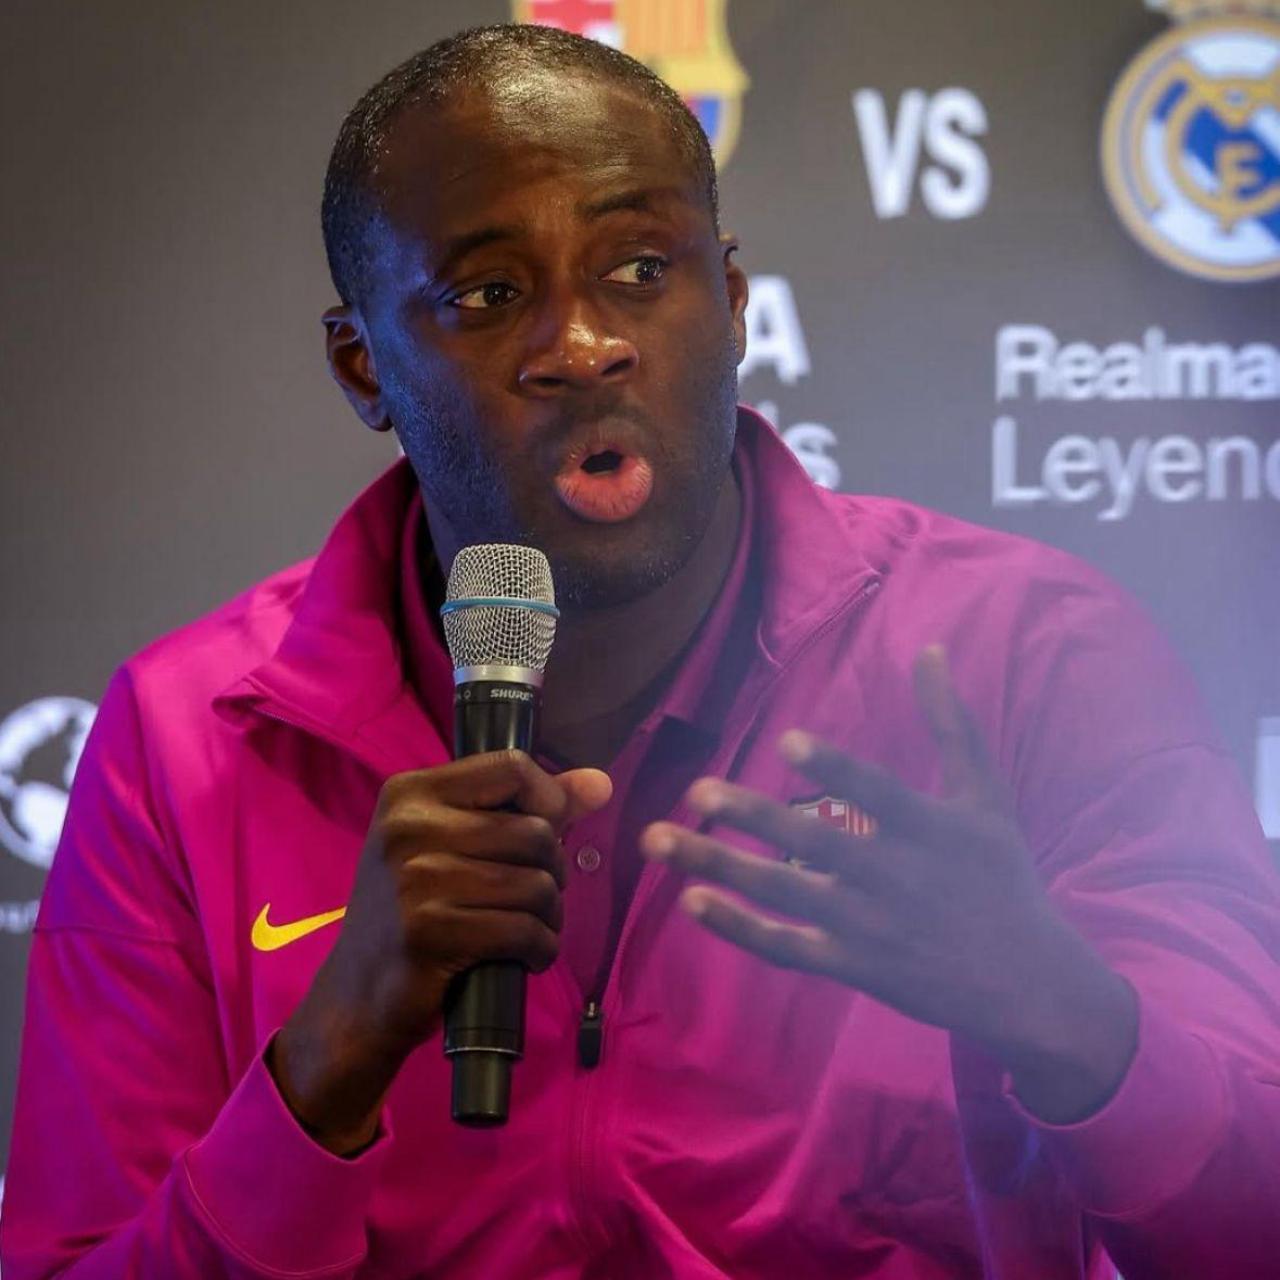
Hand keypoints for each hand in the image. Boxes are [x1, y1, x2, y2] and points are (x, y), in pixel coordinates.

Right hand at [273, 751, 610, 1151]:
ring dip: (550, 914)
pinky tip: (526, 956)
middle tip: (535, 895)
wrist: (357, 997)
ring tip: (532, 927)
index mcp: (410, 793)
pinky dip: (540, 948)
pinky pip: (524, 930)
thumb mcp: (452, 845)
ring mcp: (416, 880)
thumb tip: (599, 783)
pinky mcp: (430, 933)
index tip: (550, 829)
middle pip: (534, 831)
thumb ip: (528, 807)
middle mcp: (408, 827)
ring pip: (536, 883)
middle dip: (553, 869)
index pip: (511, 767)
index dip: (549, 797)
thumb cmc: (413, 912)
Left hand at [641, 646, 1135, 1122]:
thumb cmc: (1003, 879)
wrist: (1030, 986)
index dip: (835, 769)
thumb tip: (928, 649)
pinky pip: (786, 945)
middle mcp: (893, 876)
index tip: (788, 740)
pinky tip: (692, 901)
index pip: (877, 794)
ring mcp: (868, 925)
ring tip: (659, 841)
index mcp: (930, 830)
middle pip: (812, 843)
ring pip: (783, 892)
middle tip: (698, 791)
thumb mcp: (986, 797)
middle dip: (752, 816)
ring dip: (719, 864)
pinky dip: (739, 927)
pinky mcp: (852, 964)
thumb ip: (952, 724)